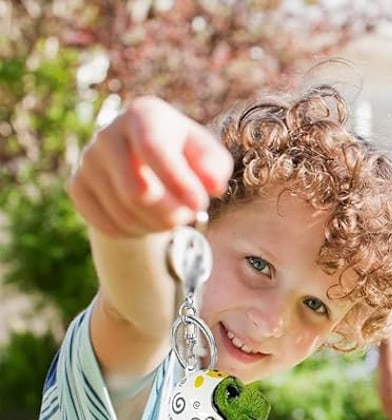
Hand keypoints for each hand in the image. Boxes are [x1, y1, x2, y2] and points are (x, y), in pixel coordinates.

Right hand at [68, 96, 232, 236]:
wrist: (147, 164)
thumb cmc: (185, 158)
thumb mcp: (208, 157)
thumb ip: (216, 168)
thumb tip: (212, 186)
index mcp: (143, 115)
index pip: (153, 149)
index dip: (178, 181)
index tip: (200, 205)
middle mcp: (108, 133)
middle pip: (137, 192)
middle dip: (171, 213)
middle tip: (188, 215)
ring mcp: (88, 160)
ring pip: (125, 215)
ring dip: (156, 225)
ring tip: (170, 215)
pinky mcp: (77, 186)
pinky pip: (108, 226)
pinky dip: (134, 232)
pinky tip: (146, 219)